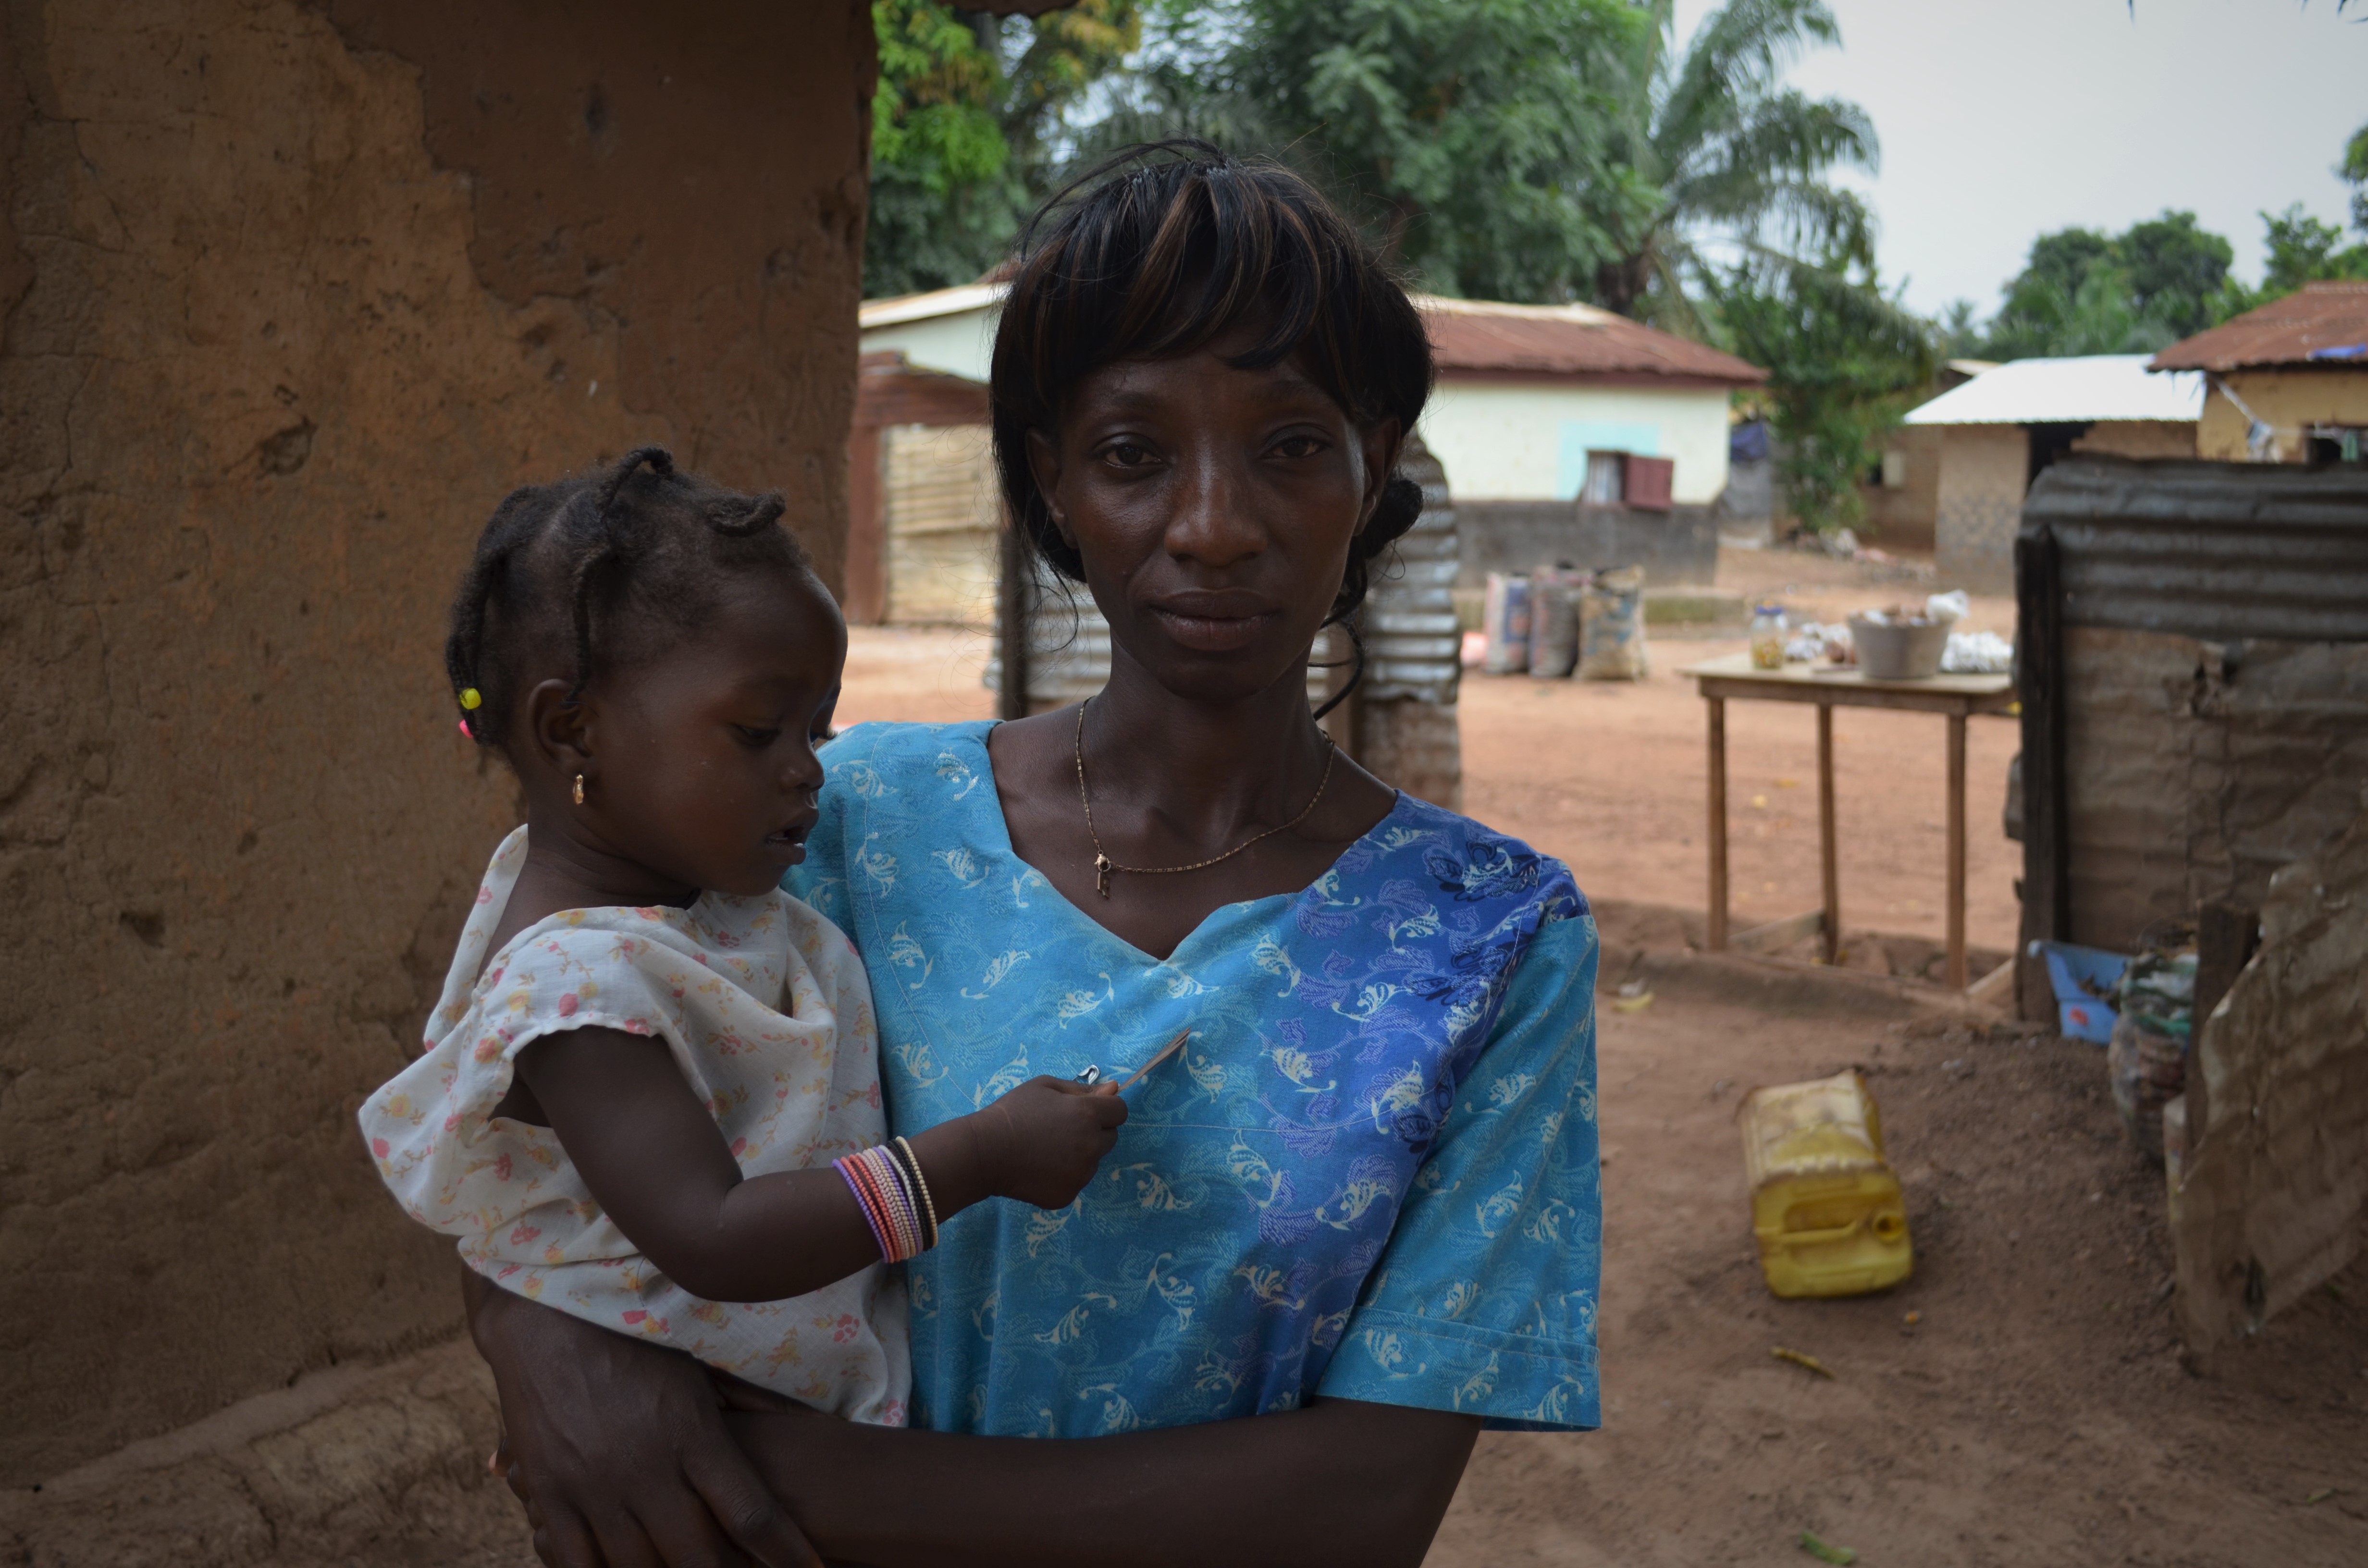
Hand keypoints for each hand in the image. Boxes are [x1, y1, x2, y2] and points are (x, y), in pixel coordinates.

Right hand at [466, 1272, 822, 1567]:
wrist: (546, 1318)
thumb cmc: (638, 1340)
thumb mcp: (702, 1369)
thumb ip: (752, 1406)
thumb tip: (816, 1425)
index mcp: (694, 1435)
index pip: (752, 1514)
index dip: (786, 1553)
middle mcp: (647, 1469)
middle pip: (699, 1559)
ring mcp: (594, 1487)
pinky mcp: (549, 1495)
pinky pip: (576, 1564)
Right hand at [971, 1076, 1128, 1208]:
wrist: (984, 1152)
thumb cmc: (1013, 1112)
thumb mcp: (1045, 1086)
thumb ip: (1082, 1089)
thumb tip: (1114, 1089)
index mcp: (1088, 1115)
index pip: (1120, 1111)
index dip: (1105, 1109)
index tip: (1085, 1111)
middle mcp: (1091, 1146)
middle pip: (1110, 1137)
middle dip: (1094, 1132)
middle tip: (1061, 1130)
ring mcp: (1081, 1174)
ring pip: (1093, 1161)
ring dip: (1080, 1155)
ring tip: (1046, 1150)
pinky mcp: (1068, 1195)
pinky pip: (1076, 1181)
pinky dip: (1064, 1175)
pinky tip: (1040, 1168)